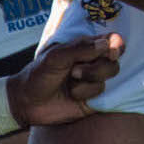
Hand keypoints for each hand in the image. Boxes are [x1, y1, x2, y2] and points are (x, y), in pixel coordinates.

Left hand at [7, 32, 125, 128]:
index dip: (116, 44)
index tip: (112, 51)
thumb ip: (80, 49)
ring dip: (88, 80)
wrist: (27, 103)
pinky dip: (86, 93)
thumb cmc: (38, 74)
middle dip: (96, 67)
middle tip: (74, 71)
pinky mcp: (94, 98)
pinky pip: (102, 92)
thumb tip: (106, 44)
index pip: (111, 41)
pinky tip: (73, 95)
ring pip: (109, 76)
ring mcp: (93, 80)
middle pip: (113, 61)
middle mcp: (92, 63)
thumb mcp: (56, 57)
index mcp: (85, 48)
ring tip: (71, 82)